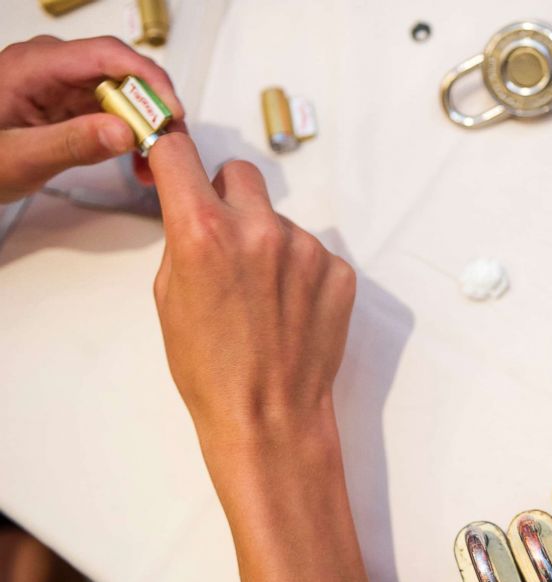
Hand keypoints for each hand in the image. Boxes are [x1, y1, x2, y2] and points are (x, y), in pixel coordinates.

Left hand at [0, 35, 182, 202]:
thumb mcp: (19, 159)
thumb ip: (71, 144)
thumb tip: (123, 131)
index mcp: (33, 66)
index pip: (106, 55)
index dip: (147, 80)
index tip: (170, 112)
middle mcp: (53, 67)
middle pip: (123, 74)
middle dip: (153, 109)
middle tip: (168, 145)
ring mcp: (64, 85)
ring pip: (125, 94)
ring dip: (147, 127)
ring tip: (153, 163)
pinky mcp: (72, 104)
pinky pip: (116, 111)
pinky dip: (133, 136)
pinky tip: (138, 160)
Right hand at [149, 133, 354, 470]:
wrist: (270, 415)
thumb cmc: (210, 368)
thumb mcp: (169, 297)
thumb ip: (183, 239)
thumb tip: (192, 206)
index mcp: (205, 232)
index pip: (180, 153)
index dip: (171, 155)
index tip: (173, 162)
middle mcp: (259, 230)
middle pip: (240, 173)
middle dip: (226, 195)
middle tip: (224, 236)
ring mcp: (307, 249)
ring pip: (279, 219)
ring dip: (267, 241)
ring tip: (262, 296)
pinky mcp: (339, 270)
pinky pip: (313, 251)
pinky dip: (300, 271)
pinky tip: (290, 308)